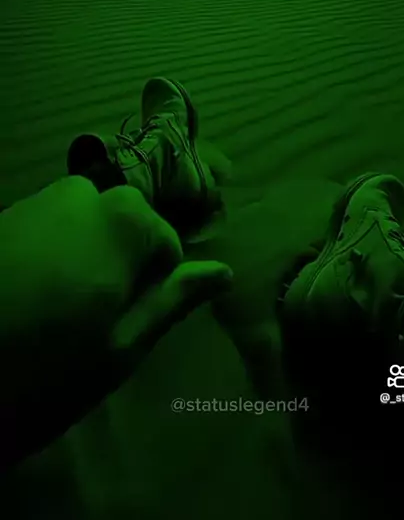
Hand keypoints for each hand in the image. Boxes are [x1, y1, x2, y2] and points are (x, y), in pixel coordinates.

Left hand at [0, 176, 231, 469]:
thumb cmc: (43, 367)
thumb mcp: (120, 347)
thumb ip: (173, 300)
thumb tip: (224, 272)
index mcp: (124, 220)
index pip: (167, 244)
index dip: (152, 286)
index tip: (122, 324)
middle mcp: (82, 193)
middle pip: (125, 225)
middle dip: (118, 263)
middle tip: (91, 319)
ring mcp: (35, 200)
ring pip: (84, 224)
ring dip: (82, 258)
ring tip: (55, 311)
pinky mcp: (1, 217)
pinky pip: (46, 228)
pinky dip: (47, 256)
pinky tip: (24, 298)